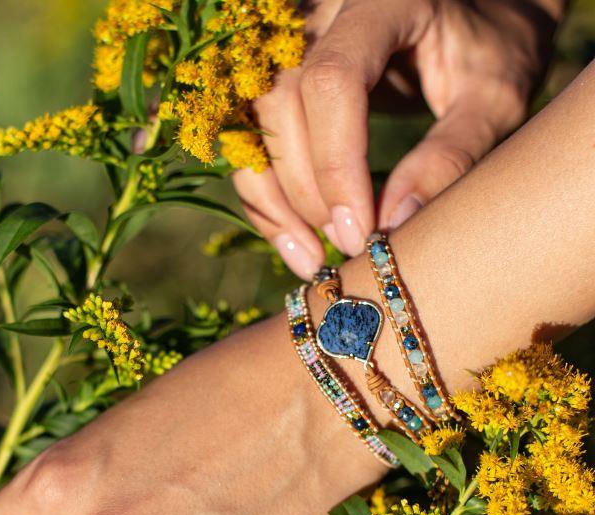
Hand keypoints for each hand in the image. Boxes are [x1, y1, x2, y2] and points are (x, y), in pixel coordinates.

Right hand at [235, 0, 560, 274]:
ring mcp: (290, 44)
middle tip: (348, 246)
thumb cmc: (490, 52)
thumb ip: (451, 154)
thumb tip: (391, 225)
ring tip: (314, 258)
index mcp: (381, 2)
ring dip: (275, 202)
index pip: (334, 80)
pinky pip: (251, 142)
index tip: (361, 231)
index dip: (337, 164)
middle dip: (307, 190)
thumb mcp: (494, 99)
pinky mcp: (278, 79)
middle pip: (281, 104)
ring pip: (252, 126)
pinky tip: (295, 242)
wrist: (474, 13)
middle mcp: (322, 13)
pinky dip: (266, 198)